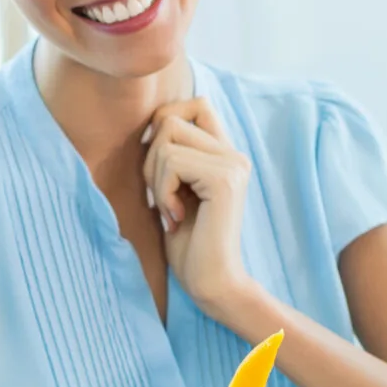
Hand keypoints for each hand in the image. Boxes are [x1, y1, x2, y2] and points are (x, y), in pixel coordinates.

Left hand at [143, 97, 261, 326]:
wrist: (211, 281)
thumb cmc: (188, 242)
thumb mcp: (175, 189)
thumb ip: (174, 155)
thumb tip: (155, 121)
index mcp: (226, 154)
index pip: (195, 105)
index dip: (166, 122)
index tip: (161, 165)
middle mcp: (235, 154)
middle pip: (171, 118)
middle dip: (151, 158)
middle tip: (164, 196)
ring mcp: (233, 164)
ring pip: (166, 140)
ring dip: (156, 178)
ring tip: (172, 209)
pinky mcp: (225, 179)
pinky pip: (171, 161)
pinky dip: (163, 191)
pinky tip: (178, 216)